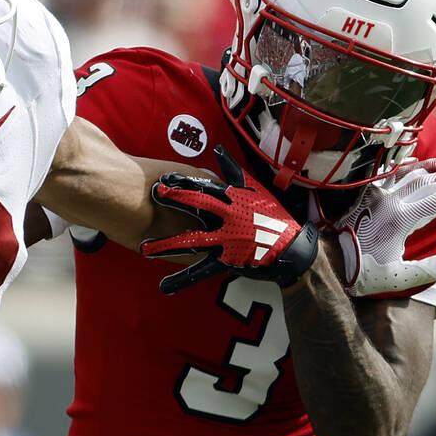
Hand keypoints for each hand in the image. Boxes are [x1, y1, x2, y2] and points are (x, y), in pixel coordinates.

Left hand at [140, 145, 318, 292]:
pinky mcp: (227, 261)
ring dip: (168, 245)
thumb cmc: (271, 214)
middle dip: (176, 201)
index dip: (184, 182)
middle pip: (199, 207)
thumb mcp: (253, 188)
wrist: (291, 249)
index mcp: (233, 199)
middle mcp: (229, 218)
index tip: (163, 178)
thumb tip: (217, 148)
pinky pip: (200, 271)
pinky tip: (163, 286)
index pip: (205, 187)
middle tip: (152, 196)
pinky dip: (181, 279)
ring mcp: (227, 240)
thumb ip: (232, 169)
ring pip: (193, 242)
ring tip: (144, 249)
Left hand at [334, 157, 435, 297]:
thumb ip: (430, 270)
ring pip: (408, 173)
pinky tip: (413, 162)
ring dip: (430, 167)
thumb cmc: (360, 272)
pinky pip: (386, 173)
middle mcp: (388, 201)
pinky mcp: (362, 194)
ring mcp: (373, 194)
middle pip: (427, 182)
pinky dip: (403, 166)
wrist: (324, 260)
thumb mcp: (398, 278)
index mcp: (401, 219)